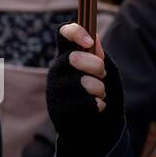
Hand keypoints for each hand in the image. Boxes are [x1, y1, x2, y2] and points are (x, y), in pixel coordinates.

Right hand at [47, 22, 124, 156]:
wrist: (92, 124)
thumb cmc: (97, 90)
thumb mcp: (101, 70)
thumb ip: (98, 55)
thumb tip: (95, 39)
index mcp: (67, 54)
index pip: (63, 33)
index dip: (75, 32)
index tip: (90, 42)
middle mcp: (56, 69)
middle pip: (74, 57)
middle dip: (96, 66)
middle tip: (101, 74)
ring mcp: (54, 89)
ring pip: (82, 82)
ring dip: (99, 88)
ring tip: (99, 93)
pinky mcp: (56, 109)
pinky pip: (83, 102)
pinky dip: (97, 105)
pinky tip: (96, 106)